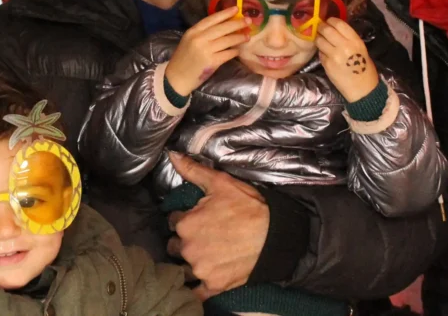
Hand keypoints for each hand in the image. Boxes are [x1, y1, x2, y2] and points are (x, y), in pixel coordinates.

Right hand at [165, 7, 247, 95]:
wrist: (177, 78)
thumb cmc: (184, 58)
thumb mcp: (189, 40)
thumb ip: (202, 33)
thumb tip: (223, 25)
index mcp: (193, 31)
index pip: (212, 19)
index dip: (225, 13)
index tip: (236, 9)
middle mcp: (199, 38)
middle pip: (222, 28)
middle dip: (237, 24)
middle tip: (248, 21)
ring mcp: (206, 50)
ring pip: (227, 40)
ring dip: (239, 38)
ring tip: (247, 36)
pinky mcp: (212, 62)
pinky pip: (227, 54)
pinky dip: (234, 52)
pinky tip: (237, 51)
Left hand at [166, 153, 267, 299]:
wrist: (276, 235)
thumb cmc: (248, 207)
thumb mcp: (220, 183)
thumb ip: (193, 171)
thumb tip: (171, 155)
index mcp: (185, 223)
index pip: (172, 221)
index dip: (183, 218)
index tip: (195, 218)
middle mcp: (188, 248)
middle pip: (175, 246)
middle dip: (184, 241)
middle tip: (202, 237)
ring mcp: (200, 269)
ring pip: (182, 267)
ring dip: (189, 263)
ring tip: (206, 256)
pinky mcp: (213, 286)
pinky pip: (194, 292)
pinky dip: (195, 289)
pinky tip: (201, 281)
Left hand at [316, 17, 379, 102]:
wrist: (362, 90)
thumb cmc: (365, 69)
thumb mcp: (361, 50)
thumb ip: (349, 39)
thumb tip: (336, 29)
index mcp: (355, 41)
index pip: (339, 24)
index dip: (331, 20)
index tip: (328, 20)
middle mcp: (343, 46)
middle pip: (326, 30)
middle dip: (321, 27)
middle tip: (320, 27)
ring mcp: (333, 56)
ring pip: (319, 40)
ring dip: (318, 38)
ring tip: (320, 38)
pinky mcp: (326, 65)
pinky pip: (320, 53)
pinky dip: (320, 50)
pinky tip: (324, 52)